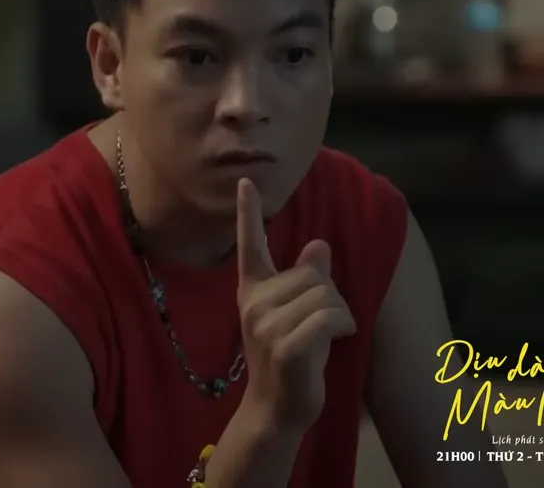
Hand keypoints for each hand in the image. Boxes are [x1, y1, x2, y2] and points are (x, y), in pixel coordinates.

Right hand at [235, 178, 354, 431]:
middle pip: (313, 274)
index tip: (246, 181)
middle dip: (332, 296)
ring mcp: (266, 324)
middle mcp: (255, 303)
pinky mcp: (285, 346)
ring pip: (326, 295)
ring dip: (341, 315)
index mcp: (254, 290)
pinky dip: (344, 326)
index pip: (250, 245)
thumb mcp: (298, 313)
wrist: (277, 408)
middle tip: (324, 324)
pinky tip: (338, 340)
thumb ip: (306, 278)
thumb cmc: (292, 358)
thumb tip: (320, 244)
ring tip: (329, 336)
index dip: (248, 212)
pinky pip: (330, 317)